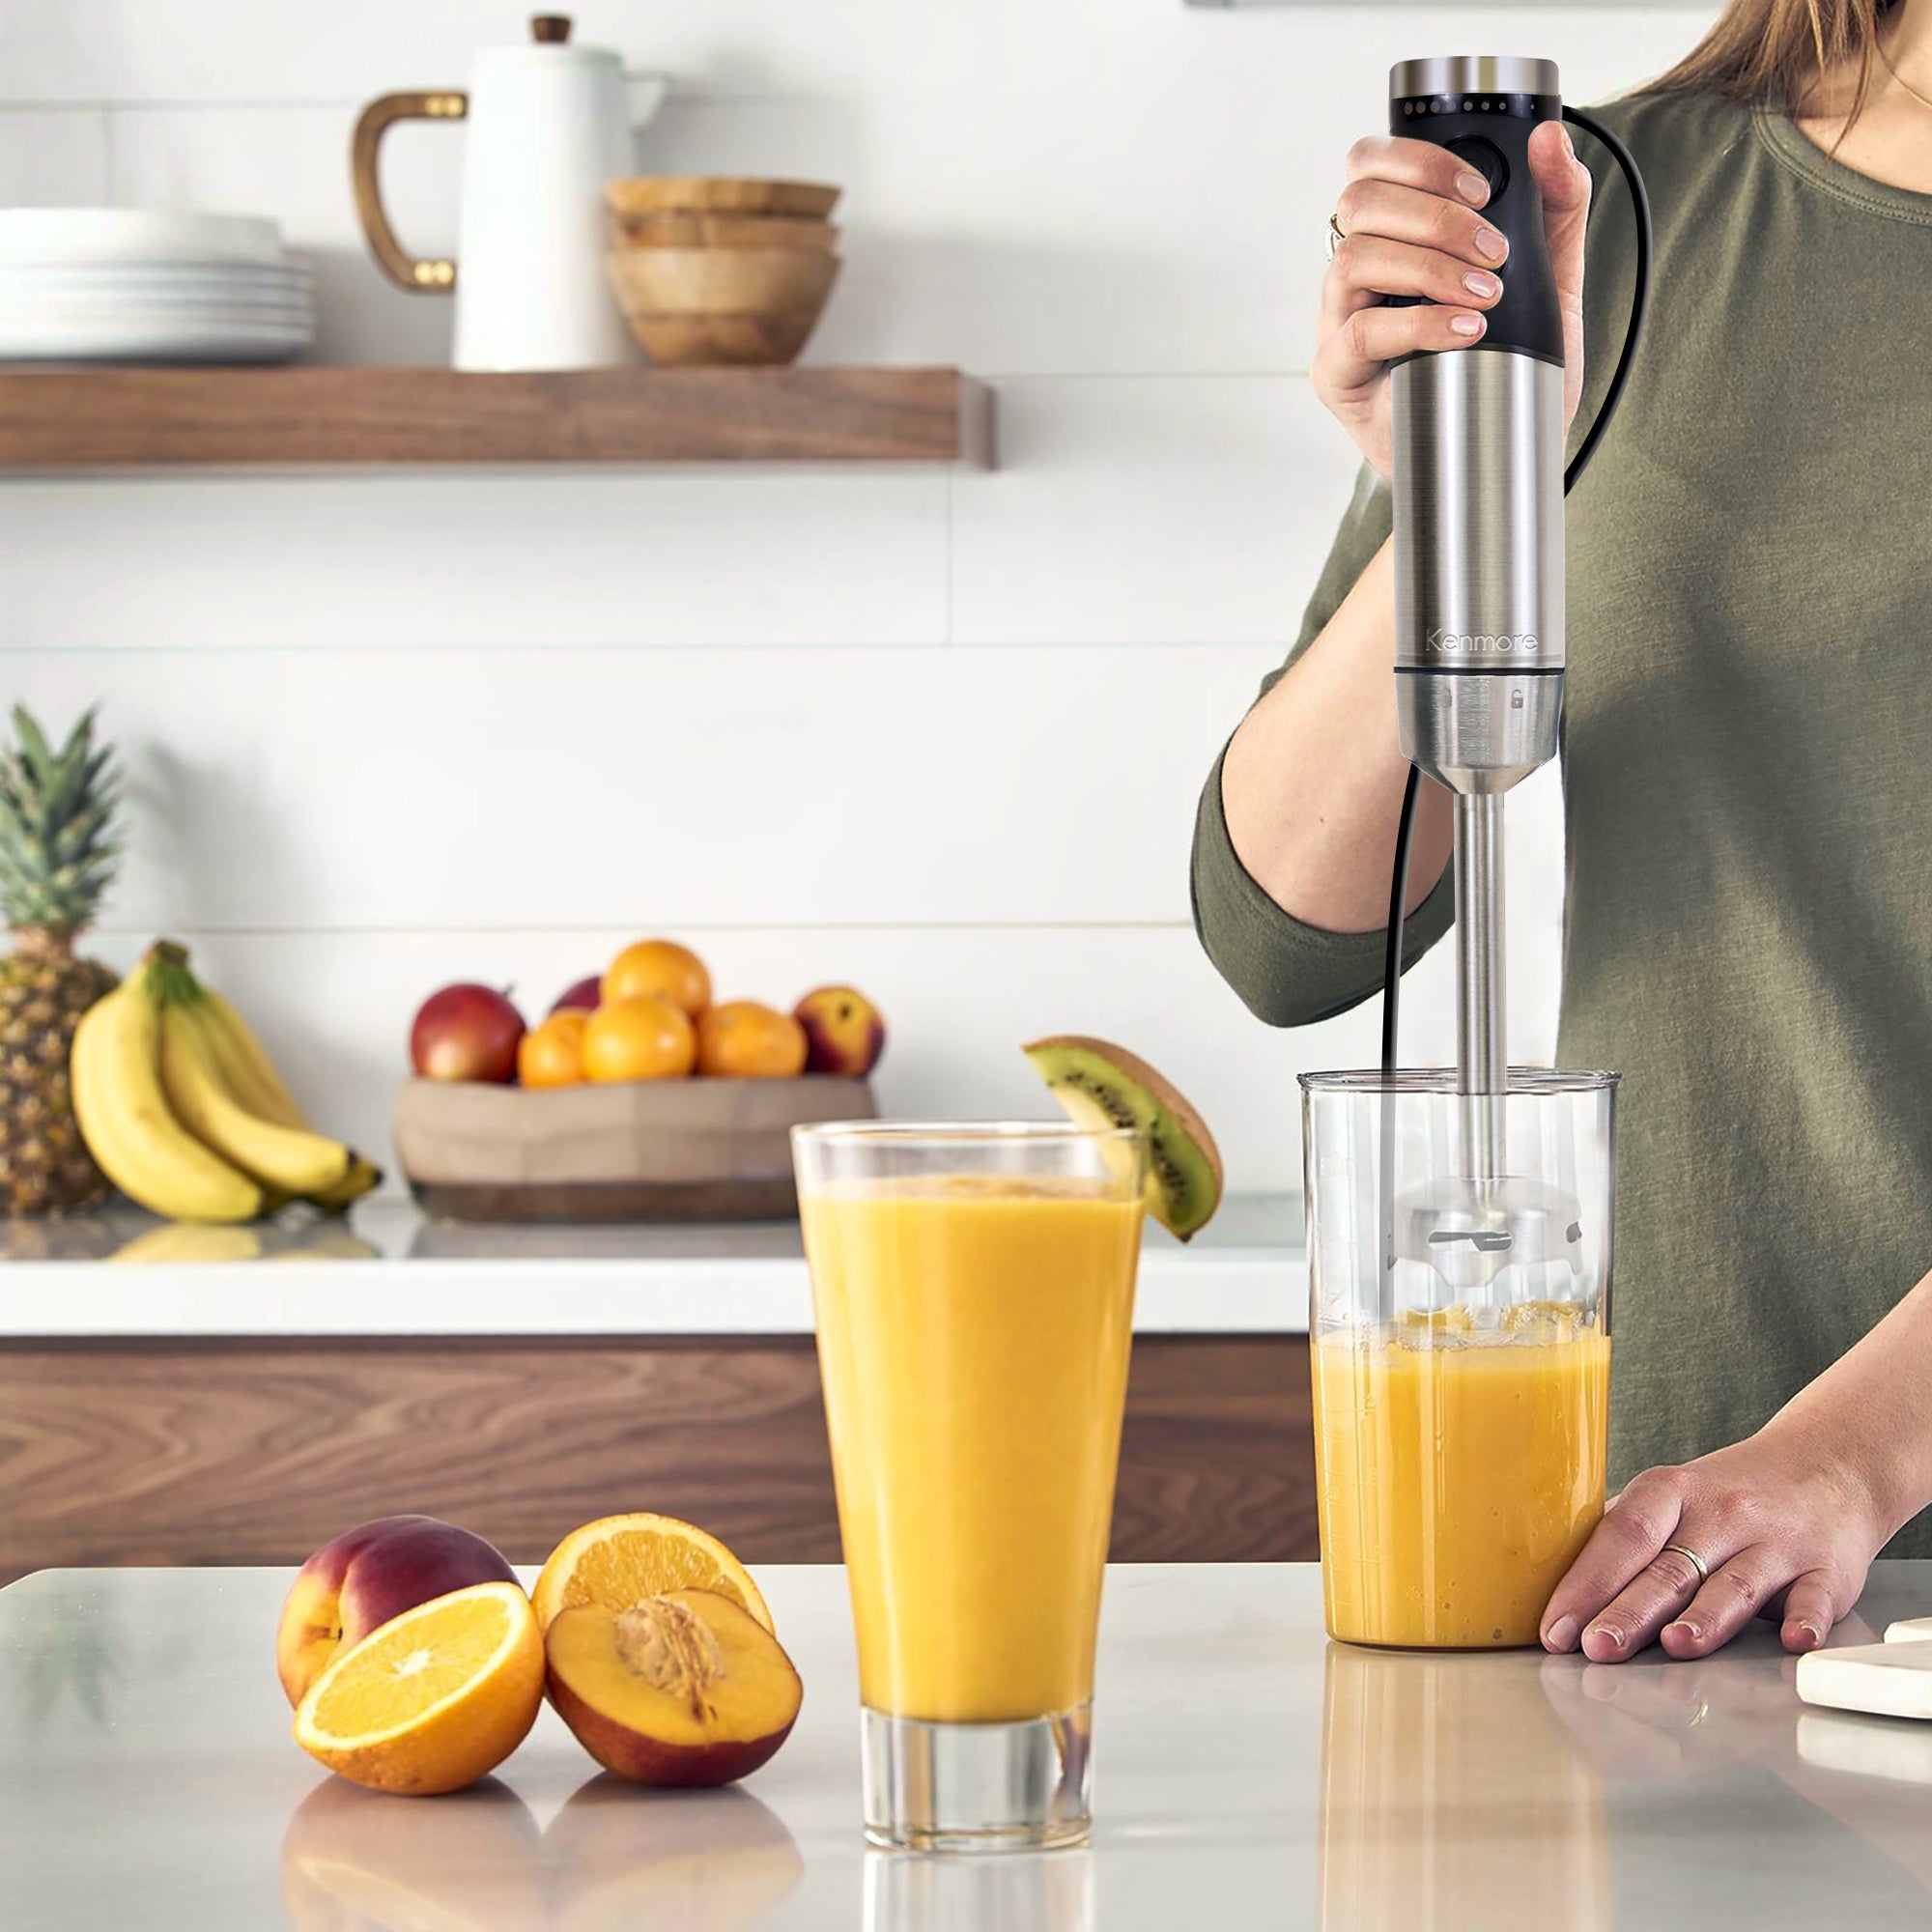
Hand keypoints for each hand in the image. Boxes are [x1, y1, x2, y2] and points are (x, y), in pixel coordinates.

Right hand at [1314, 121, 1591, 479]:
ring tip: (1485, 295)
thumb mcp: (1553, 277)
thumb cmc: (1511, 366)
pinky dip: (1417, 323)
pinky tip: (1464, 329)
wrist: (1502, 452)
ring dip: (1428, 266)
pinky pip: (1359, 332)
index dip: (1417, 160)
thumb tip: (1551, 139)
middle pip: (1359, 201)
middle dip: (1434, 213)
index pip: (1370, 166)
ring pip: (1355, 258)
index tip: (1481, 189)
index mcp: (1394, 236)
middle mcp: (1356, 273)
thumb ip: (1557, 207)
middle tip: (1493, 251)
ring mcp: (1338, 322)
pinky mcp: (1335, 375)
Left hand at [1539, 1422, 1890, 1663]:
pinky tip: (1794, 1641)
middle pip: (1669, 1567)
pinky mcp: (1827, 1569)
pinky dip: (1805, 1619)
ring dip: (1706, 1618)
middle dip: (1630, 1611)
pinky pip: (1815, 1596)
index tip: (1556, 1627)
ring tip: (1677, 1647)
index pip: (1622, 1535)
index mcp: (1672, 1491)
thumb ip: (1625, 1536)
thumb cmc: (1730, 1494)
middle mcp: (1722, 1513)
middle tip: (1595, 1648)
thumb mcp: (1672, 1496)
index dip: (1586, 1581)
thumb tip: (1553, 1580)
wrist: (1829, 1465)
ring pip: (1735, 1583)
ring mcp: (1776, 1542)